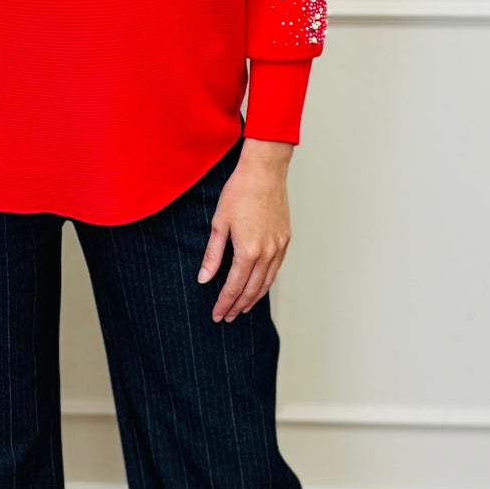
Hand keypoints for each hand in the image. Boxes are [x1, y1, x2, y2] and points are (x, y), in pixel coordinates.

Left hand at [197, 137, 293, 321]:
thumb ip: (213, 255)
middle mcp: (267, 253)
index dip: (225, 303)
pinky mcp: (285, 239)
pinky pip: (276, 269)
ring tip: (242, 308)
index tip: (217, 314)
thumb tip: (204, 278)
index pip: (234, 287)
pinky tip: (259, 286)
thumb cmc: (239, 192)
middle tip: (228, 317)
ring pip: (267, 282)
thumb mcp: (219, 224)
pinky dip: (266, 282)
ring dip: (254, 298)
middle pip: (252, 290)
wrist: (264, 172)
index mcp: (248, 250)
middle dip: (238, 306)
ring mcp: (279, 247)